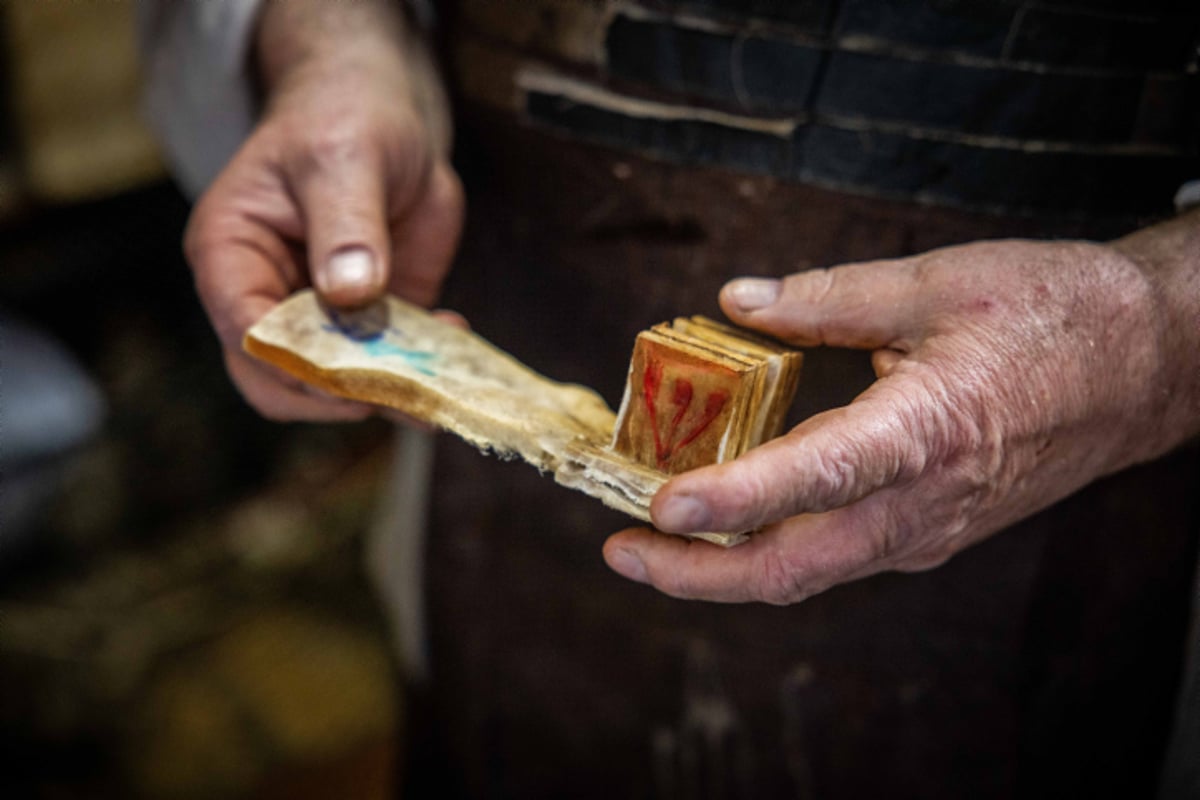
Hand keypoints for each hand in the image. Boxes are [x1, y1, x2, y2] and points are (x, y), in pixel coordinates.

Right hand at [184, 0, 462, 420]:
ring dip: (387, 393)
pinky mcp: (373, 320)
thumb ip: (345, 226)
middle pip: (280, 380)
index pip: (246, 332)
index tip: (349, 375)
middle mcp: (267, 295)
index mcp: (231, 255)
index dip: (293, 364)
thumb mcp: (342, 159)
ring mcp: (321, 314)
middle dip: (336, 394)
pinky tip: (454, 335)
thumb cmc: (341, 118)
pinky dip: (421, 369)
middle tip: (396, 390)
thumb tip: (349, 292)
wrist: (384, 111)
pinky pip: (389, 365)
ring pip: (336, 386)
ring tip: (434, 384)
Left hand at [605, 230, 1199, 603]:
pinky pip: (841, 555)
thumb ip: (828, 296)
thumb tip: (738, 300)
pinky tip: (738, 520)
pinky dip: (777, 548)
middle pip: (794, 567)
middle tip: (624, 551)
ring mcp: (930, 528)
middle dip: (698, 574)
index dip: (733, 501)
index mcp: (926, 431)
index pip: (813, 480)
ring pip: (813, 571)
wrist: (1146, 368)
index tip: (660, 507)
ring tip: (659, 541)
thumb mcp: (938, 284)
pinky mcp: (933, 531)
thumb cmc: (1055, 316)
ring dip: (728, 568)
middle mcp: (923, 501)